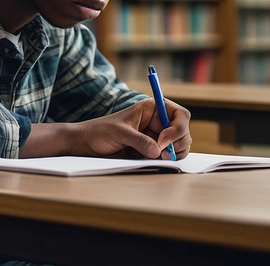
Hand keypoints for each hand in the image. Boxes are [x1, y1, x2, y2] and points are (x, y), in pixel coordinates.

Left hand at [19, 98, 191, 159]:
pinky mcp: (151, 150)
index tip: (163, 141)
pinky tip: (156, 161)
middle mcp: (157, 121)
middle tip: (163, 155)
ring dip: (174, 153)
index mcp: (152, 109)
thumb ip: (139, 141)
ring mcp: (156, 136)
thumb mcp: (120, 133)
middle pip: (183, 131)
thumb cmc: (100, 132)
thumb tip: (157, 152)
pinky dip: (167, 160)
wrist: (86, 144)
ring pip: (179, 145)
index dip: (177, 128)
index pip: (179, 114)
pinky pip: (167, 155)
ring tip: (158, 158)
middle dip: (178, 143)